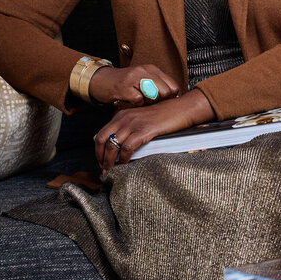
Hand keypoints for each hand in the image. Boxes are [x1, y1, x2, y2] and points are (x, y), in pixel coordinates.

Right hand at [88, 64, 178, 106]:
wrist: (101, 80)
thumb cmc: (125, 83)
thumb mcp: (144, 80)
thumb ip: (158, 86)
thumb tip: (174, 98)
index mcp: (152, 69)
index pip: (173, 85)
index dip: (170, 97)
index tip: (163, 101)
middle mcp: (144, 71)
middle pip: (165, 92)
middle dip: (160, 101)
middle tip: (151, 102)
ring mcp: (134, 78)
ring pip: (153, 95)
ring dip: (148, 103)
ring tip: (141, 101)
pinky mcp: (124, 87)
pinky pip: (138, 100)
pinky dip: (136, 104)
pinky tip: (131, 101)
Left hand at [94, 89, 214, 171]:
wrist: (182, 108)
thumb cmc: (164, 116)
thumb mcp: (140, 118)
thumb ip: (127, 127)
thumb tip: (115, 141)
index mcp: (121, 115)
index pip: (101, 134)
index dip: (98, 150)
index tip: (102, 161)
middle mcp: (124, 118)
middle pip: (102, 140)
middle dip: (100, 157)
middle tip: (104, 168)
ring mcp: (133, 124)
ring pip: (112, 145)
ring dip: (109, 161)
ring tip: (111, 170)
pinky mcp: (144, 130)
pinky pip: (127, 147)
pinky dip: (123, 158)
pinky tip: (126, 164)